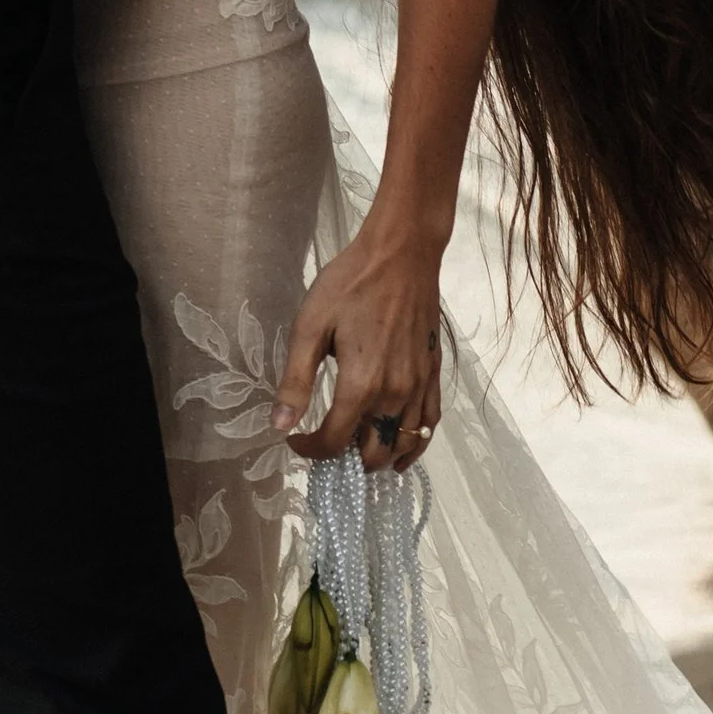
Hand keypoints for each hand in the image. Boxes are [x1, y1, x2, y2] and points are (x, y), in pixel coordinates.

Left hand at [272, 223, 444, 472]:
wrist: (403, 253)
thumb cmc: (351, 283)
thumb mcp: (311, 326)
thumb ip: (296, 380)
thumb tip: (280, 425)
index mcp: (361, 385)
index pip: (334, 442)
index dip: (310, 450)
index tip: (295, 440)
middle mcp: (394, 395)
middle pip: (372, 453)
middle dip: (345, 460)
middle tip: (325, 445)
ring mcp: (419, 386)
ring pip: (404, 445)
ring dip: (379, 457)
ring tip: (357, 452)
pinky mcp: (433, 374)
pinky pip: (429, 424)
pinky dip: (415, 445)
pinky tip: (400, 447)